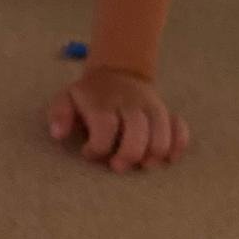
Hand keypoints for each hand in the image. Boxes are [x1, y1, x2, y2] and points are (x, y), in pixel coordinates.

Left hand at [47, 66, 189, 172]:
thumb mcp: (67, 98)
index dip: (97, 147)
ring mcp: (151, 107)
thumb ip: (59, 114)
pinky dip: (177, 145)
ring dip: (153, 156)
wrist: (118, 72)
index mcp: (103, 102)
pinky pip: (180, 129)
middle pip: (137, 133)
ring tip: (142, 164)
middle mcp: (130, 104)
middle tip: (117, 165)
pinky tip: (166, 157)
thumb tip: (58, 134)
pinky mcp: (167, 113)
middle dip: (128, 156)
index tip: (89, 152)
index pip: (105, 127)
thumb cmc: (90, 96)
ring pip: (162, 134)